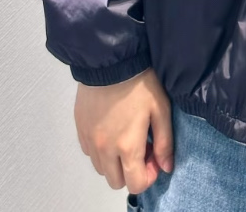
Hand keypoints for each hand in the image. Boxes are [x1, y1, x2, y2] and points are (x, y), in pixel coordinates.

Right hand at [74, 69, 173, 193]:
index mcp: (126, 147)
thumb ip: (165, 142)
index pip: (135, 184)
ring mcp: (89, 140)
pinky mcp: (80, 129)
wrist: (110, 61)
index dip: (149, 176)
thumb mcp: (160, 109)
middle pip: (116, 181)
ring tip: (125, 136)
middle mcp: (104, 149)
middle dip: (130, 171)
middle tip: (140, 146)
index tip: (154, 156)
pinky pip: (89, 151)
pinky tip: (110, 128)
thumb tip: (166, 167)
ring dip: (114, 161)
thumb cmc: (140, 83)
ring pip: (101, 168)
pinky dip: (100, 149)